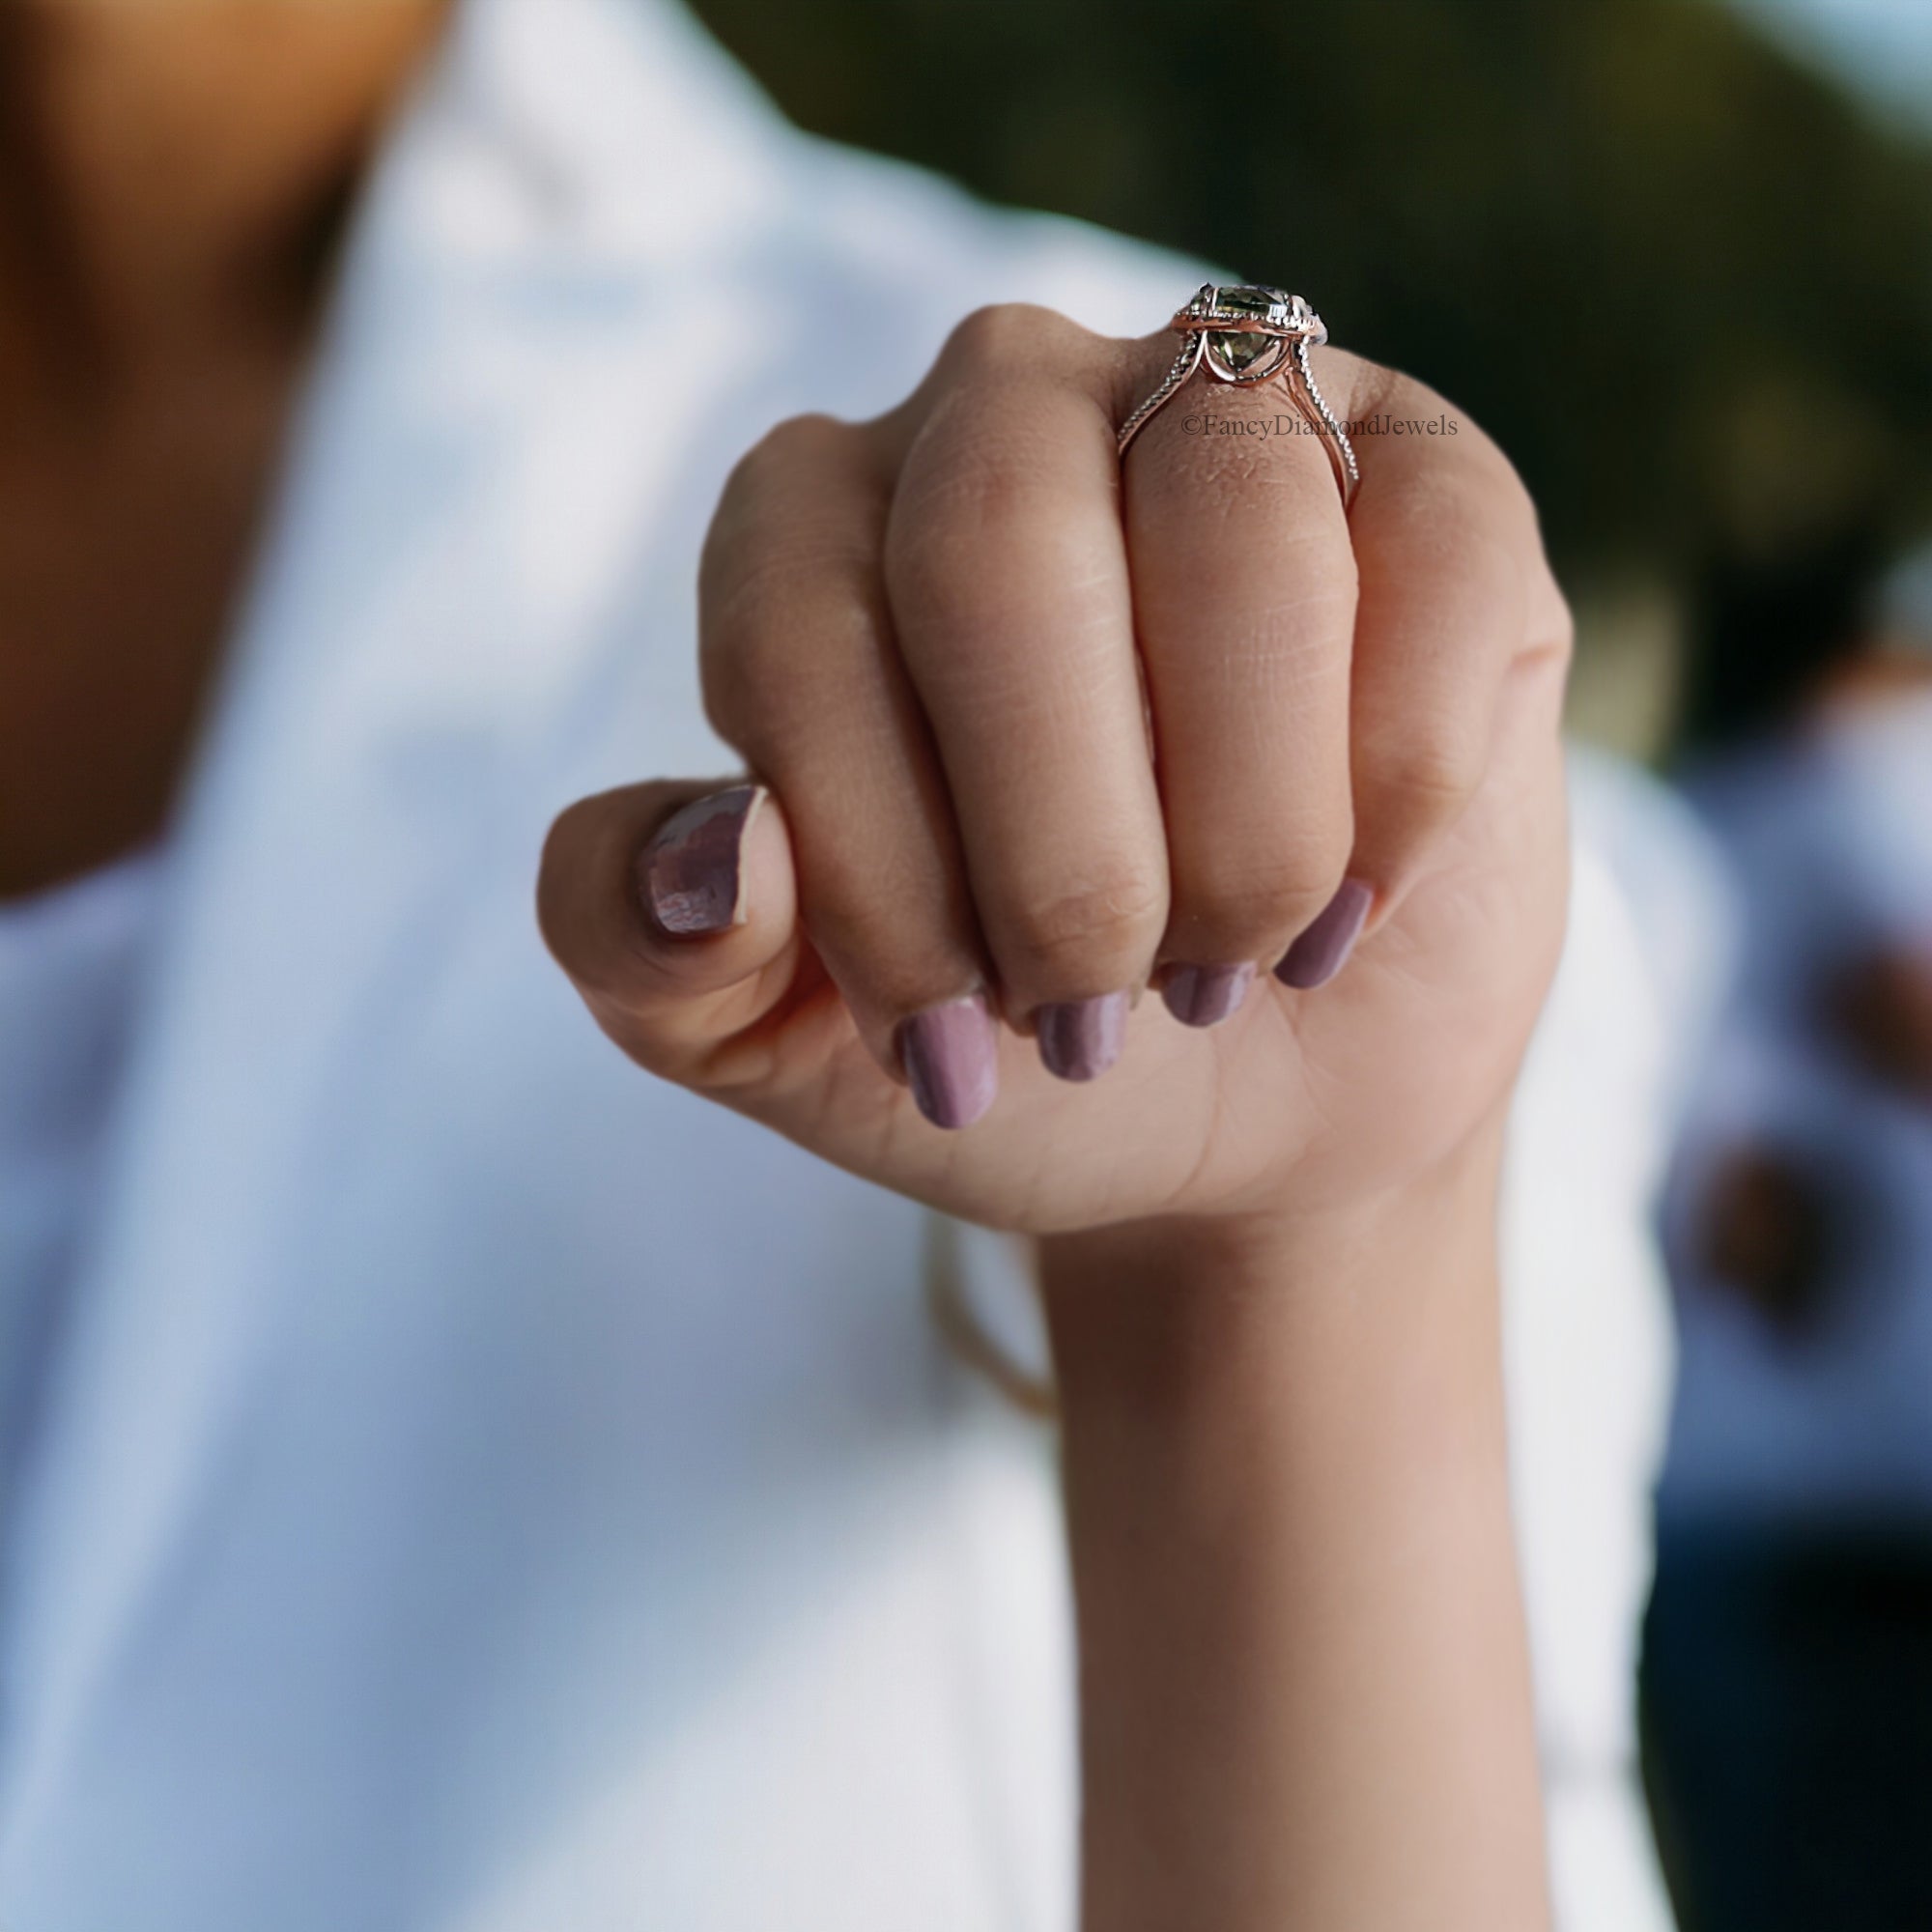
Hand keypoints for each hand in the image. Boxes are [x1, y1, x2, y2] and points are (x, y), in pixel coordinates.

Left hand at [539, 303, 1571, 1238]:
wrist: (1250, 1092)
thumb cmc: (1004, 1033)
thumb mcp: (782, 1043)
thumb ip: (651, 948)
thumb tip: (707, 859)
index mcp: (811, 528)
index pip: (798, 634)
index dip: (878, 878)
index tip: (950, 1054)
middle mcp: (1003, 416)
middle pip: (999, 540)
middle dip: (1061, 854)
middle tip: (1091, 1015)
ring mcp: (1225, 420)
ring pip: (1231, 519)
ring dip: (1240, 826)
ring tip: (1228, 963)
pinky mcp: (1429, 479)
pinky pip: (1430, 553)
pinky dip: (1396, 780)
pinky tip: (1360, 889)